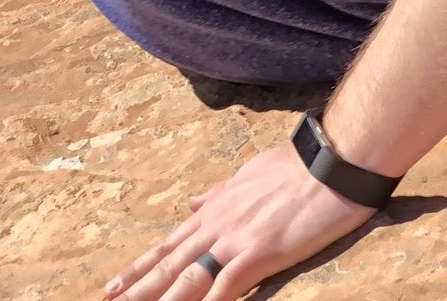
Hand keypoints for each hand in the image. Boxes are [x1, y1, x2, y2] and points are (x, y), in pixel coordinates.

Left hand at [104, 139, 374, 299]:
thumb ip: (220, 191)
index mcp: (218, 206)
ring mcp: (234, 240)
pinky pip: (222, 291)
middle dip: (136, 290)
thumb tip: (193, 203)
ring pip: (184, 280)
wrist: (334, 159)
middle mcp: (218, 223)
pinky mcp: (257, 255)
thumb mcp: (252, 172)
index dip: (140, 267)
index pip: (170, 243)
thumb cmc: (302, 164)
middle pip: (168, 265)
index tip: (113, 286)